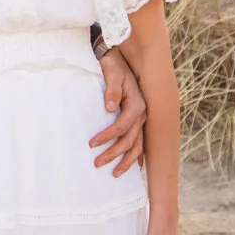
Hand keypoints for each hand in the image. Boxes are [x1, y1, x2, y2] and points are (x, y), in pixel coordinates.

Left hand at [90, 47, 145, 175]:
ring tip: (115, 174)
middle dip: (114, 154)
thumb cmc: (113, 66)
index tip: (91, 144)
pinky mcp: (138, 121)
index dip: (107, 137)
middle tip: (97, 163)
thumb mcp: (111, 73)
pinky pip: (140, 143)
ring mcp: (142, 119)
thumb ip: (111, 89)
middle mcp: (142, 114)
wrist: (119, 59)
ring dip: (127, 161)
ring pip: (138, 146)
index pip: (122, 126)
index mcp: (137, 104)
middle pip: (130, 141)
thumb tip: (110, 107)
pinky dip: (137, 156)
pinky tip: (133, 167)